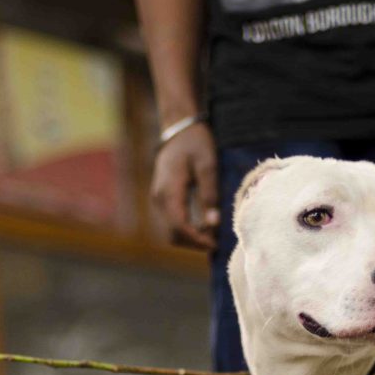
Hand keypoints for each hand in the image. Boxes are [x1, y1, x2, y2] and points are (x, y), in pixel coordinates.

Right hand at [151, 121, 219, 249]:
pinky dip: (186, 230)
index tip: (216, 245)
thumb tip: (212, 224)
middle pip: (172, 234)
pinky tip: (203, 227)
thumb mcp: (208, 165)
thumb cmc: (196, 143)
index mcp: (168, 191)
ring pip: (170, 231)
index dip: (197, 240)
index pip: (179, 227)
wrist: (179, 129)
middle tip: (216, 243)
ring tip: (212, 236)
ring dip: (190, 238)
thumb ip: (209, 194)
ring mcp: (158, 199)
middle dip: (194, 243)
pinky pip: (171, 222)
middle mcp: (159, 199)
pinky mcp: (162, 199)